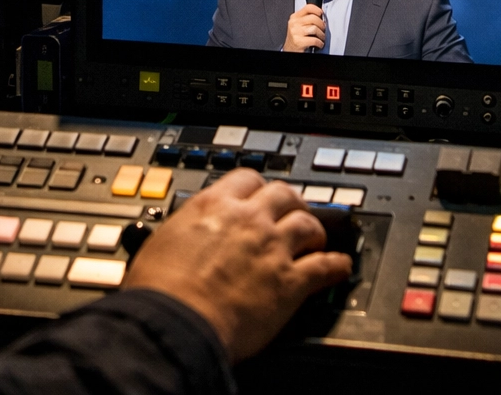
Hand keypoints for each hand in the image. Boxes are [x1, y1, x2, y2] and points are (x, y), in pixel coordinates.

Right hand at [124, 169, 350, 361]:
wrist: (176, 322)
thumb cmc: (159, 290)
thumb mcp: (161, 243)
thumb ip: (184, 232)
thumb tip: (183, 237)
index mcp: (212, 206)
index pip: (246, 179)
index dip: (257, 187)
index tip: (259, 195)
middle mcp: (247, 220)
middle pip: (284, 194)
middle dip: (291, 203)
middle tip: (292, 213)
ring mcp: (273, 249)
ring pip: (309, 224)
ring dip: (315, 231)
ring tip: (316, 239)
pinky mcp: (290, 282)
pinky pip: (326, 267)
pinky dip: (337, 266)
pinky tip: (340, 267)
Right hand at [283, 4, 325, 51]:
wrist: (290, 49)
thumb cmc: (296, 37)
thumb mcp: (299, 24)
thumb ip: (307, 18)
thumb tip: (321, 15)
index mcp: (295, 17)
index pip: (308, 8)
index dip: (317, 9)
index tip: (322, 14)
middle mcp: (294, 23)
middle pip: (313, 18)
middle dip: (322, 24)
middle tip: (323, 29)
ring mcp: (296, 32)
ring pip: (315, 28)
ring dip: (321, 34)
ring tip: (321, 37)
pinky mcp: (299, 41)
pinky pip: (314, 40)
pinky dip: (320, 43)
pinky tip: (319, 44)